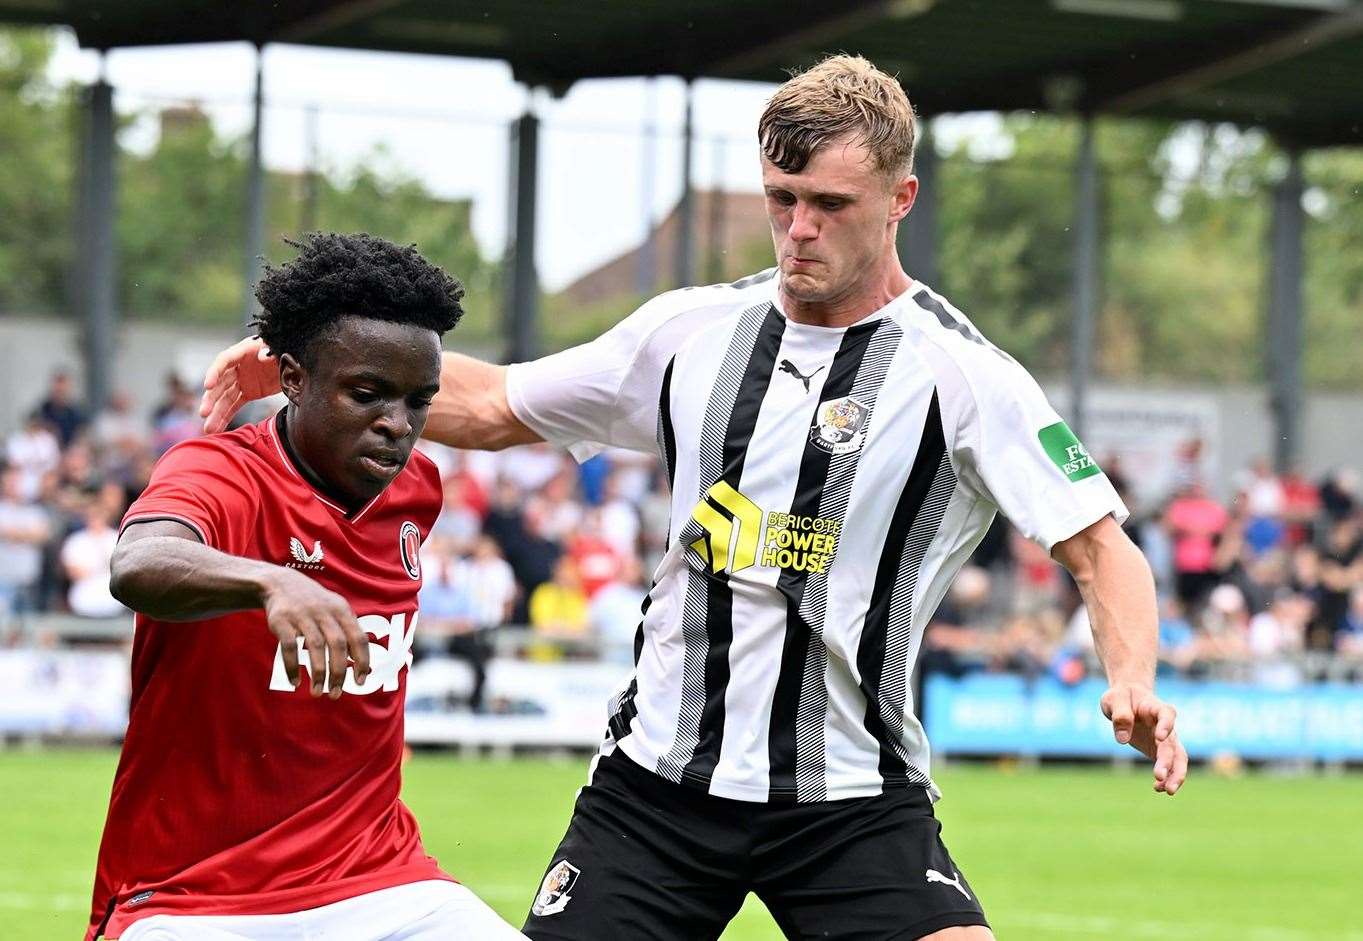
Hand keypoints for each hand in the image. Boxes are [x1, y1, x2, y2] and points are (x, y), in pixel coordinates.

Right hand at [199, 337, 279, 433]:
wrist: (295, 362)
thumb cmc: (285, 350)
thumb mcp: (280, 349)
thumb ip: (271, 352)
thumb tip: (263, 356)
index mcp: (244, 350)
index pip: (224, 360)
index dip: (215, 372)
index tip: (207, 386)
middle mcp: (238, 366)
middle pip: (220, 382)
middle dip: (211, 398)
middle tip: (203, 413)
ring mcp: (242, 380)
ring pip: (225, 398)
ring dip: (216, 413)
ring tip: (208, 429)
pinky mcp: (248, 392)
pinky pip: (234, 405)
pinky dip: (226, 416)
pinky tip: (217, 428)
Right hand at [261, 568, 369, 698]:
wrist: (280, 583)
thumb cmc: (314, 603)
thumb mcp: (336, 609)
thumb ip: (349, 632)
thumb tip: (362, 663)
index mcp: (342, 610)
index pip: (358, 637)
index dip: (362, 661)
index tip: (361, 682)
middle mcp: (324, 612)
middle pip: (338, 644)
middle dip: (339, 672)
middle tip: (337, 694)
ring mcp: (302, 615)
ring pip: (315, 647)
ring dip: (318, 673)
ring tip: (318, 693)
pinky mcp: (281, 620)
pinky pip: (289, 647)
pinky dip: (292, 666)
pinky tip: (295, 681)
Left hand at [1101, 683, 1187, 794]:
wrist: (1127, 698)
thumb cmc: (1121, 696)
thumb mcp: (1114, 699)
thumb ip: (1120, 715)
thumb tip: (1122, 739)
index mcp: (1157, 707)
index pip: (1167, 715)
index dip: (1166, 726)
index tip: (1160, 737)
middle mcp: (1167, 725)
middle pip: (1173, 744)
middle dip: (1169, 762)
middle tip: (1159, 776)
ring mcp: (1166, 739)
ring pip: (1177, 758)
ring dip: (1175, 775)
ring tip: (1167, 791)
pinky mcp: (1159, 750)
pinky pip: (1168, 766)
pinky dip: (1165, 777)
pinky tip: (1157, 788)